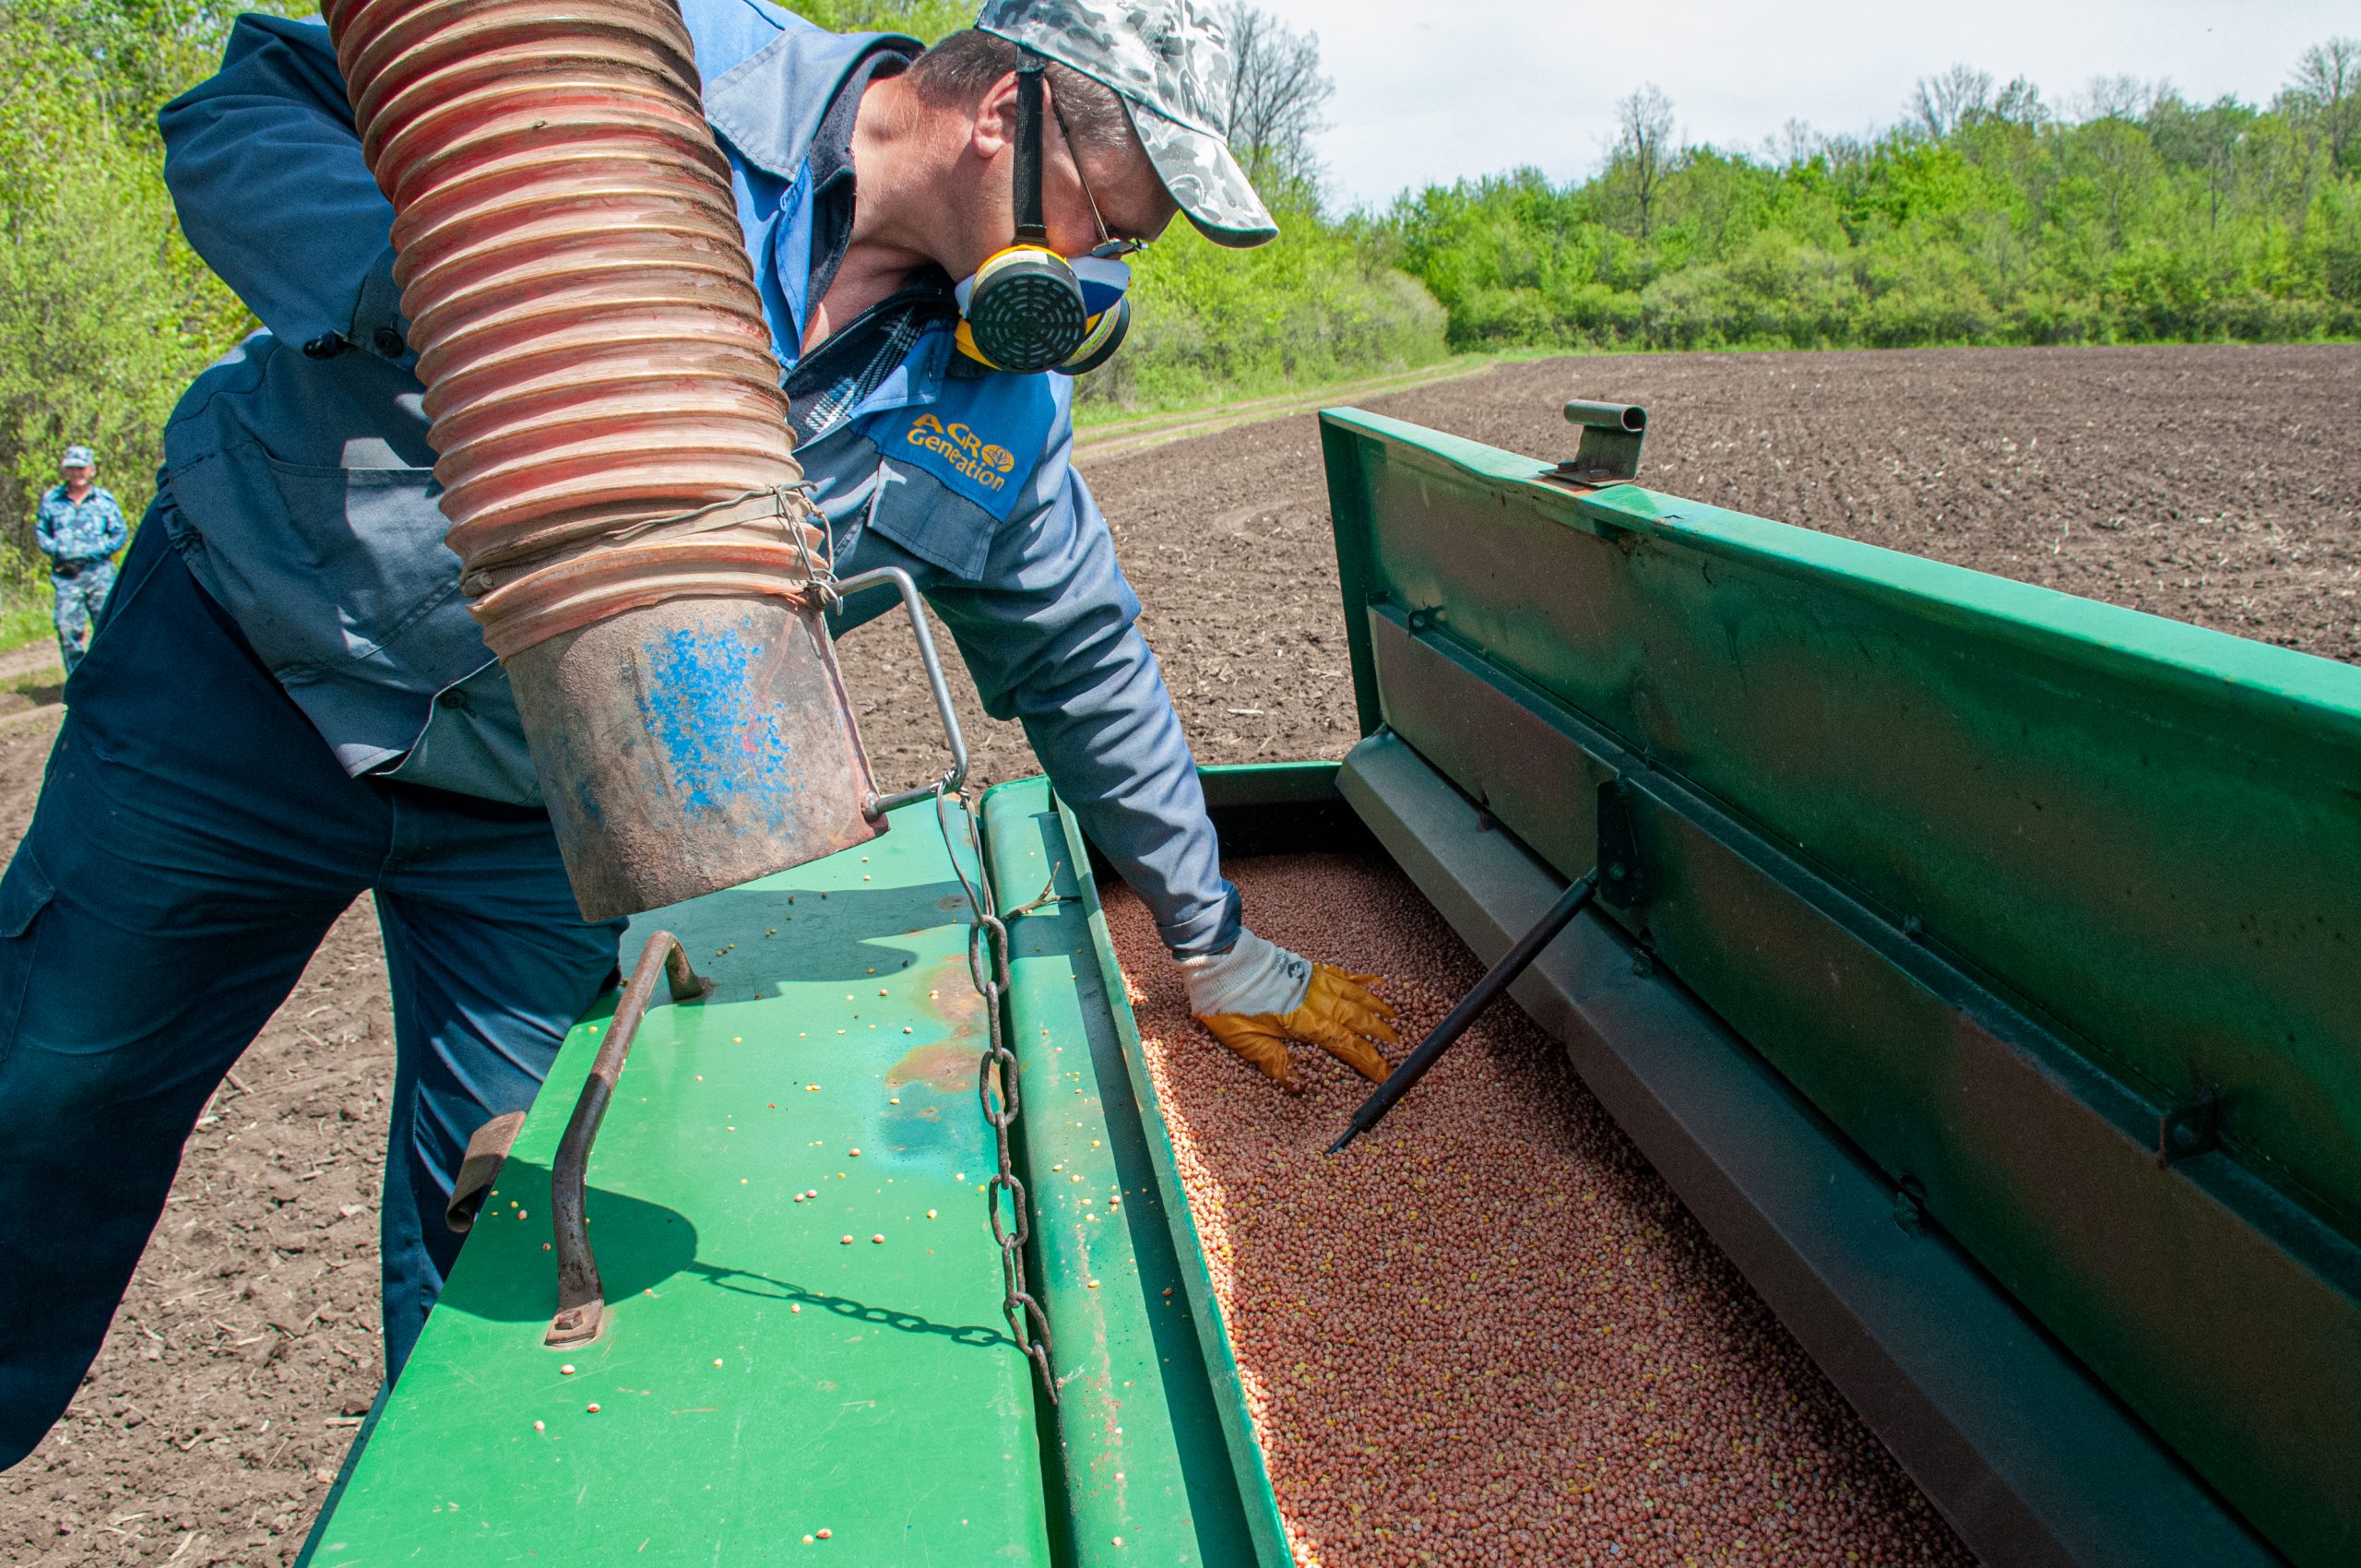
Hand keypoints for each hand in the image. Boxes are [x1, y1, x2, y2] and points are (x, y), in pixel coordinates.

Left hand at [1180, 931, 1397, 1091]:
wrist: (1220, 960)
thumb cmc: (1228, 1003)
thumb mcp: (1246, 1041)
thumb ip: (1275, 1063)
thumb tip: (1299, 1086)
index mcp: (1305, 1021)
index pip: (1346, 1045)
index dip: (1369, 1060)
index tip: (1386, 1074)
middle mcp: (1316, 999)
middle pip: (1359, 1018)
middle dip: (1380, 1034)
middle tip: (1398, 1046)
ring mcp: (1314, 980)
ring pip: (1356, 994)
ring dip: (1378, 1007)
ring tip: (1395, 1017)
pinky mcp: (1308, 967)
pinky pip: (1343, 974)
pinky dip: (1362, 980)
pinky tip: (1376, 982)